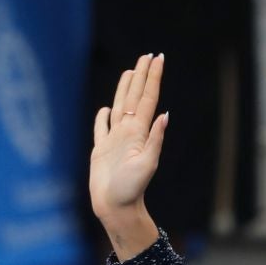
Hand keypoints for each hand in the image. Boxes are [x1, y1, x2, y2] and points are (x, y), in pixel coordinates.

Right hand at [89, 53, 168, 237]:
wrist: (116, 209)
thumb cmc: (131, 190)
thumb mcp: (147, 165)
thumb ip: (155, 140)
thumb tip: (164, 116)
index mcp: (138, 132)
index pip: (147, 98)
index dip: (152, 78)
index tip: (158, 58)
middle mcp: (128, 133)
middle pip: (134, 97)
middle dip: (141, 76)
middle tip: (148, 55)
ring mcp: (114, 140)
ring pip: (118, 107)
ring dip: (124, 89)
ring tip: (130, 72)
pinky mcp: (101, 151)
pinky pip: (101, 128)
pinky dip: (102, 117)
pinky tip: (105, 109)